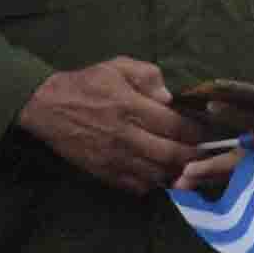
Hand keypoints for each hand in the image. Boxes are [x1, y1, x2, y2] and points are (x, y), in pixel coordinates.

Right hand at [16, 58, 199, 196]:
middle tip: (203, 153)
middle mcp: (126, 136)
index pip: (175, 126)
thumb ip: (148, 76)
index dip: (196, 131)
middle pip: (171, 155)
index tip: (206, 131)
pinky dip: (153, 183)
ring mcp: (115, 158)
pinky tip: (158, 173)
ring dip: (176, 173)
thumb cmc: (86, 84)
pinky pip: (138, 186)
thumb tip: (170, 97)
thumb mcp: (117, 66)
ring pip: (158, 175)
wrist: (47, 108)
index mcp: (131, 107)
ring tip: (187, 166)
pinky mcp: (105, 173)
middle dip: (193, 156)